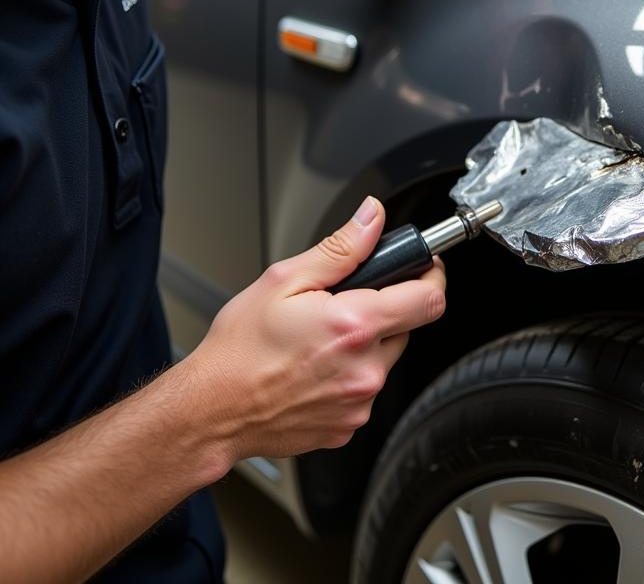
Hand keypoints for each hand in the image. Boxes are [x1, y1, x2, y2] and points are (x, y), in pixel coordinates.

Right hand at [184, 196, 445, 459]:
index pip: (430, 299)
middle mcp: (365, 370)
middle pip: (407, 326)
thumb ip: (341, 248)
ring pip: (386, 359)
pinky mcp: (349, 426)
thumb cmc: (238, 351)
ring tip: (321, 340)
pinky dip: (350, 375)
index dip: (431, 276)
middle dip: (384, 310)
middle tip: (343, 306)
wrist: (211, 411)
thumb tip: (372, 218)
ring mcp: (359, 403)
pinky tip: (315, 369)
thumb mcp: (284, 280)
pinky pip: (365, 389)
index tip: (422, 268)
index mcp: (354, 327)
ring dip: (367, 345)